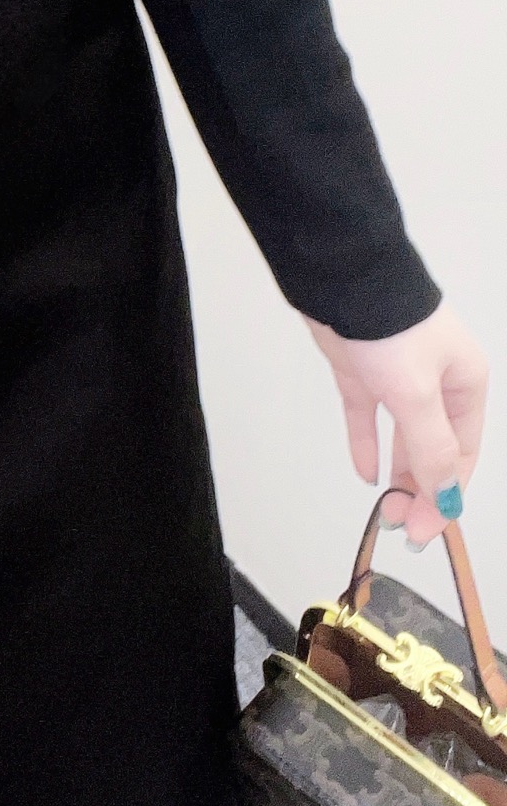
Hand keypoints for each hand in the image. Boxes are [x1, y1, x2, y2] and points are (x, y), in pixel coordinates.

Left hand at [303, 298, 488, 548]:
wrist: (341, 276)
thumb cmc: (390, 328)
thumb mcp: (416, 393)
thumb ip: (430, 447)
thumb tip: (446, 497)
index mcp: (465, 384)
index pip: (462, 454)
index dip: (445, 495)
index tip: (424, 529)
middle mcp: (437, 381)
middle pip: (433, 446)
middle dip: (420, 488)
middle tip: (399, 526)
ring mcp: (397, 374)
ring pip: (402, 434)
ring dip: (397, 470)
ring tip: (386, 508)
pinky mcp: (361, 369)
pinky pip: (368, 414)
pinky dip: (367, 441)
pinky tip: (365, 472)